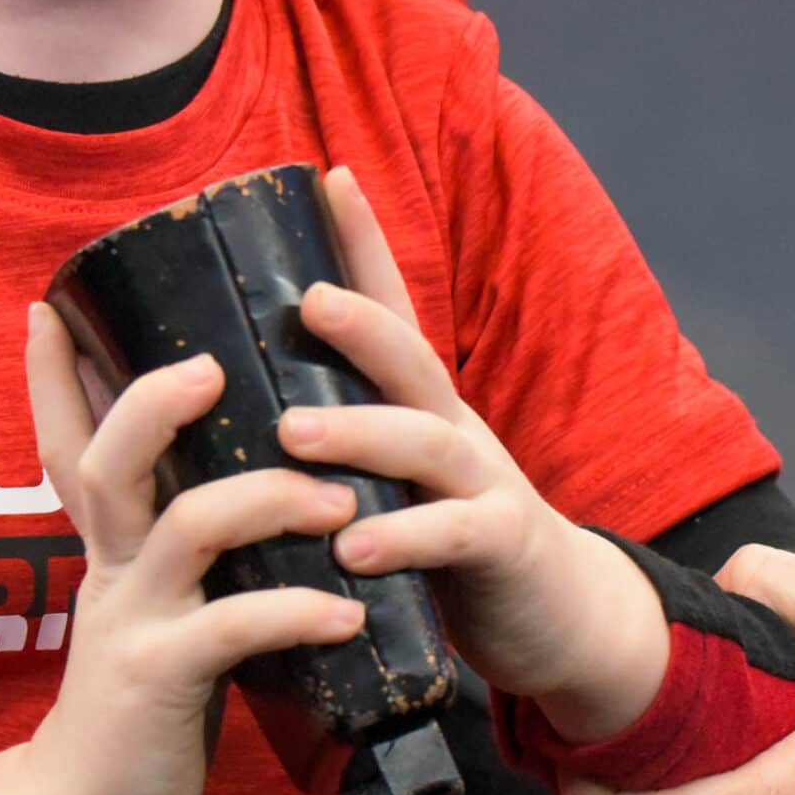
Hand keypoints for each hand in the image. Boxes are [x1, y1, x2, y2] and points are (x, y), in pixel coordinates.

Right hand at [0, 299, 366, 794]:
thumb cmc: (143, 702)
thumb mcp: (148, 607)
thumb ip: (177, 550)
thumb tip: (236, 486)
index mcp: (110, 544)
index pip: (69, 441)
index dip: (52, 376)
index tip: (47, 305)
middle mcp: (111, 568)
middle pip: (110, 461)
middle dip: (155, 403)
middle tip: (212, 365)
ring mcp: (132, 621)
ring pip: (186, 527)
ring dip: (268, 499)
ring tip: (336, 498)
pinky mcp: (162, 680)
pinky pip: (234, 628)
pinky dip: (297, 613)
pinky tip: (348, 615)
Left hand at [273, 169, 669, 743]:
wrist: (564, 619)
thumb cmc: (448, 542)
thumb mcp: (393, 477)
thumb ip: (337, 441)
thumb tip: (231, 400)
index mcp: (420, 405)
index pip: (393, 311)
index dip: (367, 243)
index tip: (331, 175)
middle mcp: (454, 427)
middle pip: (412, 358)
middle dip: (363, 323)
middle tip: (307, 299)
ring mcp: (485, 482)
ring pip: (427, 441)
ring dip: (361, 433)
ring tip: (293, 434)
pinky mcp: (505, 548)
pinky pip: (455, 535)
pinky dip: (404, 538)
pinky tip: (352, 550)